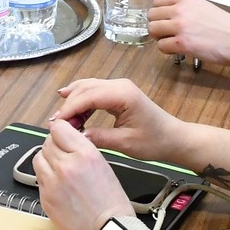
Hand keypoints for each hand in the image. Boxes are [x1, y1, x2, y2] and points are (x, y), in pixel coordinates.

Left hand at [31, 117, 134, 229]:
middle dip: (54, 145)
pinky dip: (46, 178)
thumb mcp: (103, 166)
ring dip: (47, 159)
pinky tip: (58, 185)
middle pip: (47, 142)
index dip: (61, 131)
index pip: (59, 128)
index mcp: (85, 154)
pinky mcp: (45, 198)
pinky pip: (39, 178)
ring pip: (39, 158)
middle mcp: (66, 165)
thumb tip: (68, 141)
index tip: (63, 135)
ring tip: (59, 169)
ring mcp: (52, 182)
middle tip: (63, 154)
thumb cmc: (112, 205)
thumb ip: (82, 150)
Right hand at [51, 77, 182, 162]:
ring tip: (61, 119)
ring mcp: (119, 87)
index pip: (88, 96)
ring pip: (88, 87)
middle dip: (68, 104)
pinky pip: (95, 92)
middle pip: (85, 88)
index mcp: (123, 94)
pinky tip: (72, 111)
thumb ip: (100, 137)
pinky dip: (82, 101)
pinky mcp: (118, 93)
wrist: (174, 138)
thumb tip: (77, 136)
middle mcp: (119, 85)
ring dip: (73, 101)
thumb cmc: (154, 141)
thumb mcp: (126, 143)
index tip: (56, 123)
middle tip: (55, 123)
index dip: (69, 108)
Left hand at [148, 0, 229, 70]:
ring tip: (173, 41)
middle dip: (157, 26)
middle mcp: (180, 9)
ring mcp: (180, 26)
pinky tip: (180, 49)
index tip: (163, 20)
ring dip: (161, 38)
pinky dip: (168, 50)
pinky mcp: (182, 43)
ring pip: (153, 31)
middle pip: (151, 16)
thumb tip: (169, 15)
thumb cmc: (227, 27)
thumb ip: (185, 8)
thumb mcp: (204, 7)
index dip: (158, 13)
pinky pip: (161, 46)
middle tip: (168, 33)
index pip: (156, 2)